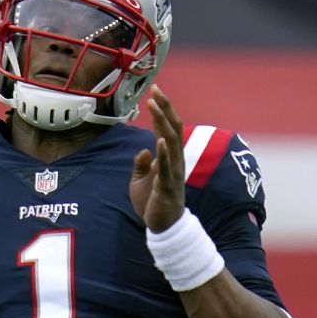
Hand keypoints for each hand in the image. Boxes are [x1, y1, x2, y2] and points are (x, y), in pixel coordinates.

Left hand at [129, 85, 186, 232]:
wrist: (162, 228)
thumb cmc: (152, 203)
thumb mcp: (141, 181)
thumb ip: (142, 164)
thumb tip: (144, 150)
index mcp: (169, 157)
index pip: (167, 128)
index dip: (161, 109)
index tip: (154, 90)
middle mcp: (175, 161)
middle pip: (173, 129)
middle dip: (165, 108)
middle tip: (156, 89)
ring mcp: (173, 173)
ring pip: (171, 143)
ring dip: (162, 124)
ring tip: (155, 106)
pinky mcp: (168, 187)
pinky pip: (167, 168)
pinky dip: (164, 153)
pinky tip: (160, 140)